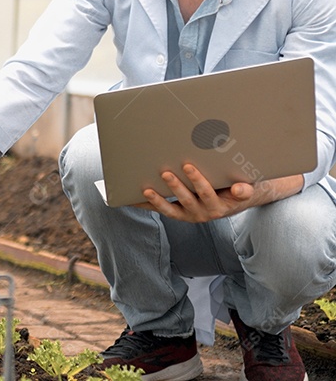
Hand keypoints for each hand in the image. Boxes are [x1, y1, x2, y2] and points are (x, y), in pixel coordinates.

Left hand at [134, 164, 299, 221]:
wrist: (239, 198)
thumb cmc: (242, 188)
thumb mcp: (249, 189)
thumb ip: (245, 190)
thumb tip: (241, 189)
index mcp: (219, 206)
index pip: (206, 193)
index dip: (197, 181)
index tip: (188, 166)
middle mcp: (202, 213)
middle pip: (186, 200)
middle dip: (175, 186)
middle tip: (165, 172)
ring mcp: (188, 214)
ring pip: (171, 209)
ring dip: (158, 200)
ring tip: (146, 190)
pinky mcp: (178, 213)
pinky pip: (161, 210)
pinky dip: (147, 206)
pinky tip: (132, 199)